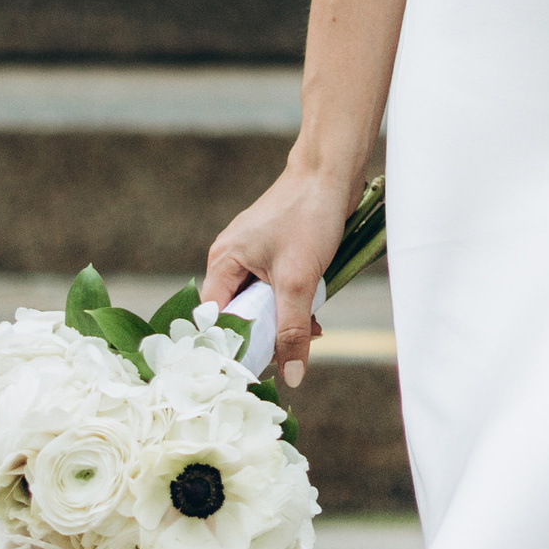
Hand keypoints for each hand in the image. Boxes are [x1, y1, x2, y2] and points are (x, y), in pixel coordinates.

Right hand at [203, 169, 347, 389]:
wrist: (332, 172)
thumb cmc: (308, 215)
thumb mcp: (299, 281)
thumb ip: (292, 330)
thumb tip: (291, 377)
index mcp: (223, 262)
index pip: (216, 320)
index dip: (234, 347)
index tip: (257, 369)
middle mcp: (232, 261)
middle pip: (240, 316)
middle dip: (266, 336)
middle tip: (292, 351)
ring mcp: (255, 256)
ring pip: (263, 306)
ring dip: (285, 321)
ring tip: (311, 331)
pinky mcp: (277, 255)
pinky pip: (278, 292)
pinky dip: (294, 305)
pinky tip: (314, 313)